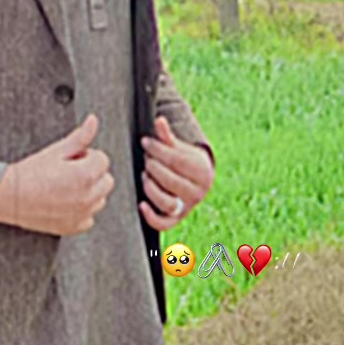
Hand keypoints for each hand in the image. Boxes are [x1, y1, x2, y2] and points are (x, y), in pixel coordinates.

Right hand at [0, 112, 113, 235]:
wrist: (9, 196)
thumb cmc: (29, 174)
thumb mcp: (56, 151)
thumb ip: (80, 137)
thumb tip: (93, 122)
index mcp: (85, 175)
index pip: (103, 159)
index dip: (86, 156)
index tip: (73, 159)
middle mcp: (87, 196)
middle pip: (106, 180)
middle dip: (92, 173)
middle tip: (70, 172)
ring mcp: (81, 213)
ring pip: (100, 199)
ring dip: (90, 192)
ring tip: (66, 187)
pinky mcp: (74, 227)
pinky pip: (89, 217)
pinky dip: (81, 210)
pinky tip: (65, 202)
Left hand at [139, 115, 213, 231]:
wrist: (194, 180)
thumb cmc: (182, 160)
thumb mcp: (178, 147)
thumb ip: (167, 136)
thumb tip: (159, 120)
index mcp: (203, 171)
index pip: (177, 160)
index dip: (158, 150)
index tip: (145, 142)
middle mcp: (198, 192)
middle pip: (171, 181)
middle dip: (153, 167)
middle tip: (145, 159)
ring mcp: (187, 207)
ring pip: (167, 202)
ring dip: (150, 188)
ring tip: (144, 176)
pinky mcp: (176, 219)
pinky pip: (163, 224)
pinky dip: (150, 216)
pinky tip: (141, 204)